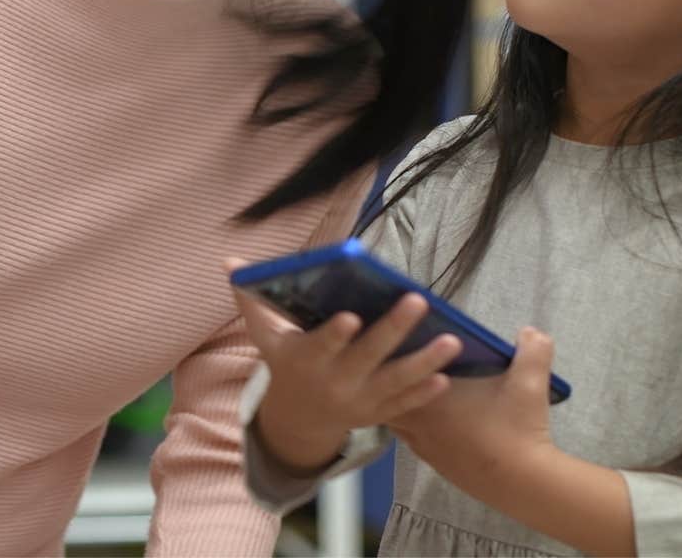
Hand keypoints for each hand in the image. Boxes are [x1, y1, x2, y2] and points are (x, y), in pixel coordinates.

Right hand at [230, 260, 460, 473]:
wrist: (298, 418)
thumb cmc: (285, 362)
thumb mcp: (264, 336)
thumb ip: (251, 300)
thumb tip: (230, 263)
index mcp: (305, 360)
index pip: (320, 346)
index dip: (334, 334)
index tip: (351, 316)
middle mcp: (333, 382)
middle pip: (368, 357)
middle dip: (393, 330)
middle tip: (418, 301)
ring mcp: (359, 401)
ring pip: (395, 382)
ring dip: (424, 363)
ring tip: (451, 341)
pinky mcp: (379, 413)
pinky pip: (405, 405)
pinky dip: (424, 393)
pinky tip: (445, 376)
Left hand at [389, 327, 557, 492]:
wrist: (523, 482)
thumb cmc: (518, 428)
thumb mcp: (530, 382)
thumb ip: (532, 350)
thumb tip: (531, 331)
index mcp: (431, 396)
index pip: (394, 374)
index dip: (391, 358)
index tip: (396, 345)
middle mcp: (419, 423)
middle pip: (387, 399)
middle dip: (391, 383)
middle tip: (403, 365)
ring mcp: (426, 448)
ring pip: (399, 424)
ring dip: (403, 408)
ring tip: (417, 393)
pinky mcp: (438, 467)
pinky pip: (415, 443)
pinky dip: (418, 431)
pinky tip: (437, 424)